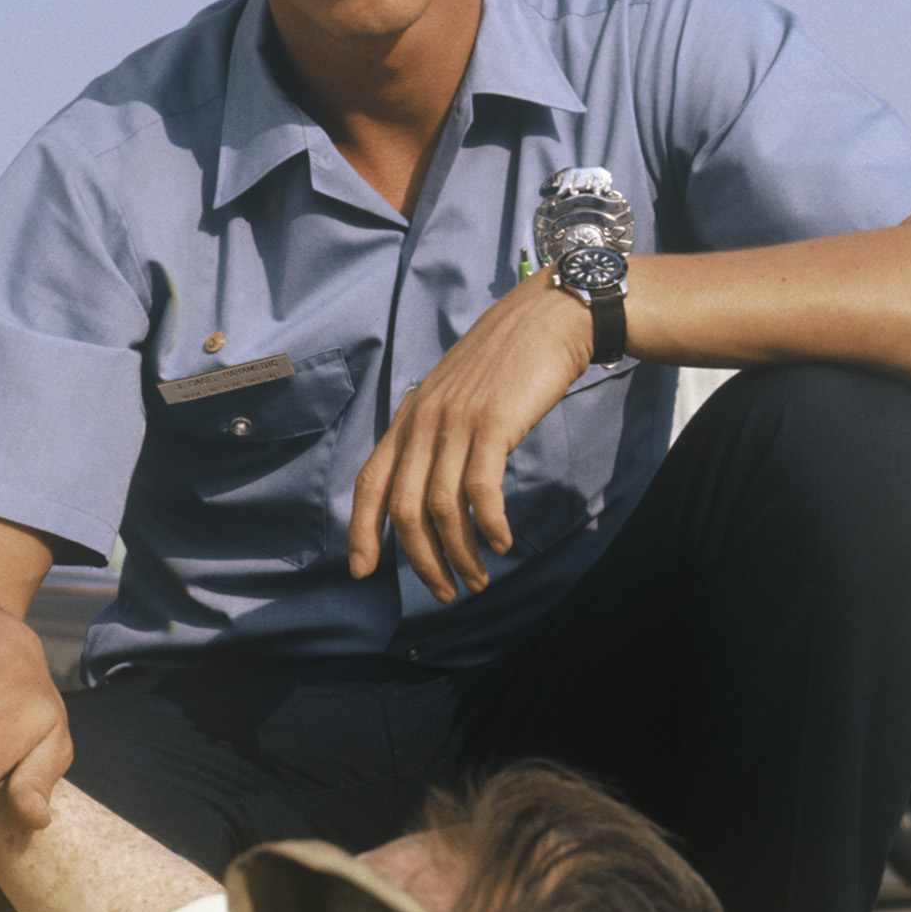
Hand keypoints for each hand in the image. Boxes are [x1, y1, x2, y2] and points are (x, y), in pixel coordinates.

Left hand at [349, 273, 594, 599]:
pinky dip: (489, 526)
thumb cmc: (507, 364)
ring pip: (442, 509)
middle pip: (404, 510)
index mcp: (408, 418)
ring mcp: (456, 422)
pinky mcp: (493, 424)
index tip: (362, 572)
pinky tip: (501, 543)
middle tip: (445, 592)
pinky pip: (481, 491)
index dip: (361, 532)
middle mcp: (423, 422)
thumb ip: (436, 437)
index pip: (369, 484)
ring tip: (478, 580)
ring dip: (459, 555)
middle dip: (421, 562)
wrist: (549, 319)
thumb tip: (432, 491)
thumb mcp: (455, 398)